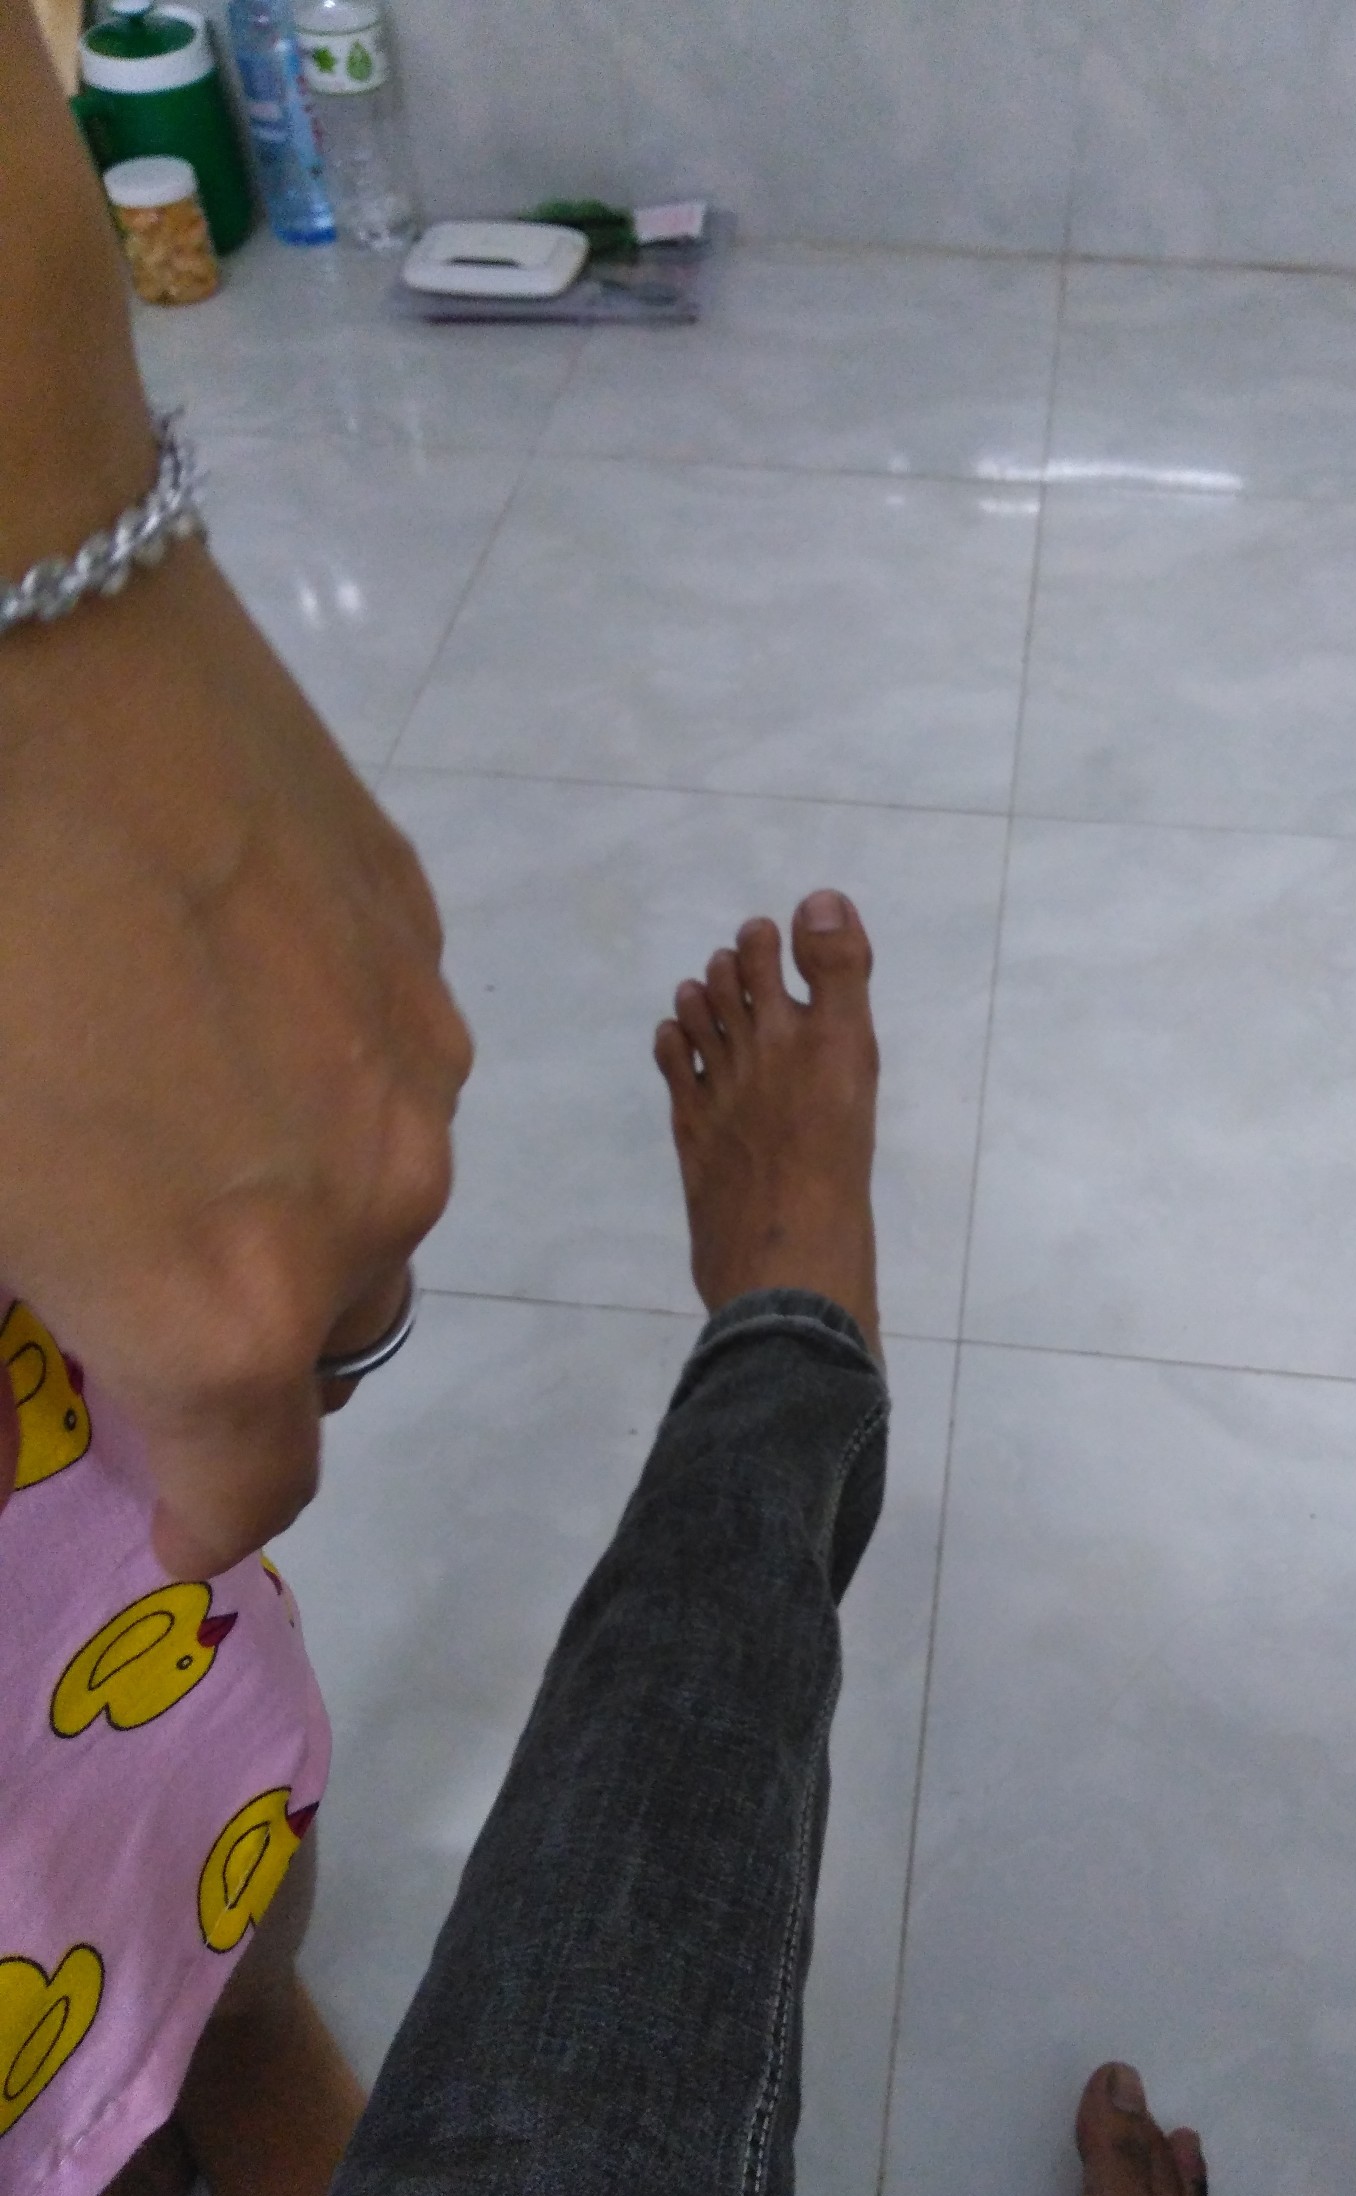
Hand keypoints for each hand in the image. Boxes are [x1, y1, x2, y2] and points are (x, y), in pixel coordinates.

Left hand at [0, 544, 471, 1574]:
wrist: (27, 629)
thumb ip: (5, 1317)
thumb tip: (33, 1357)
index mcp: (224, 1304)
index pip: (254, 1494)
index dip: (193, 1513)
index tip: (151, 1493)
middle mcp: (366, 1204)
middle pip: (323, 1337)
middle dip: (227, 1329)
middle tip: (113, 1239)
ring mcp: (415, 1061)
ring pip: (370, 1190)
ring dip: (284, 1185)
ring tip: (163, 1067)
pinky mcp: (422, 942)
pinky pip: (380, 1064)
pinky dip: (309, 1066)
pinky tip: (204, 959)